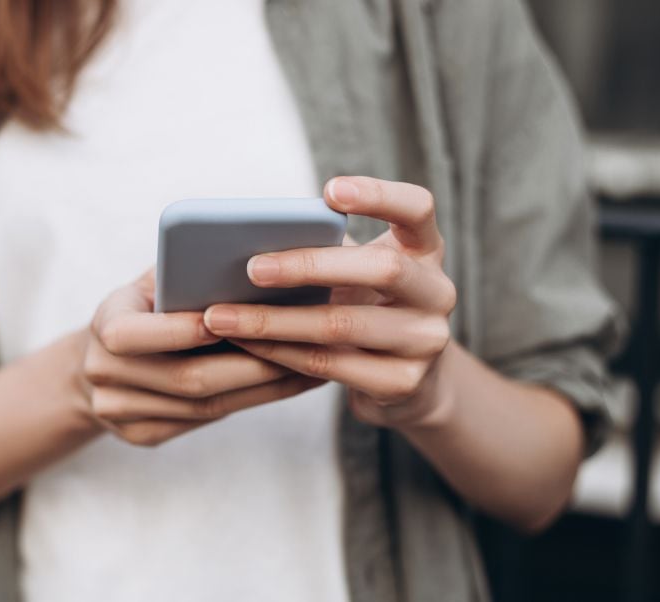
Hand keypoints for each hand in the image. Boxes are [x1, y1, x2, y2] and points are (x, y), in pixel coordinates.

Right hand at [77, 270, 324, 446]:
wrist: (104, 358)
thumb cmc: (147, 304)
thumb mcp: (154, 280)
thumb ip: (185, 273)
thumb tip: (254, 263)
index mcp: (102, 326)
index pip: (132, 335)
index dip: (182, 330)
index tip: (236, 317)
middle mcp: (103, 374)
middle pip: (185, 379)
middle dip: (251, 365)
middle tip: (303, 348)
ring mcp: (119, 411)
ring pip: (204, 407)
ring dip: (263, 388)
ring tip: (310, 367)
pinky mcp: (142, 434)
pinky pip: (205, 422)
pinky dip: (250, 402)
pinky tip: (286, 385)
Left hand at [202, 177, 456, 428]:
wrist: (408, 381)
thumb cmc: (364, 306)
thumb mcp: (356, 273)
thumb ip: (325, 249)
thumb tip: (248, 239)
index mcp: (425, 250)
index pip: (417, 208)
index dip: (379, 195)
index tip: (329, 190)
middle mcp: (438, 293)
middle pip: (382, 269)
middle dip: (309, 266)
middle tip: (251, 268)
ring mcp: (426, 342)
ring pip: (343, 325)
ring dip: (274, 321)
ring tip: (222, 316)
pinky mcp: (403, 384)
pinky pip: (329, 364)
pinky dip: (280, 353)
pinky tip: (244, 345)